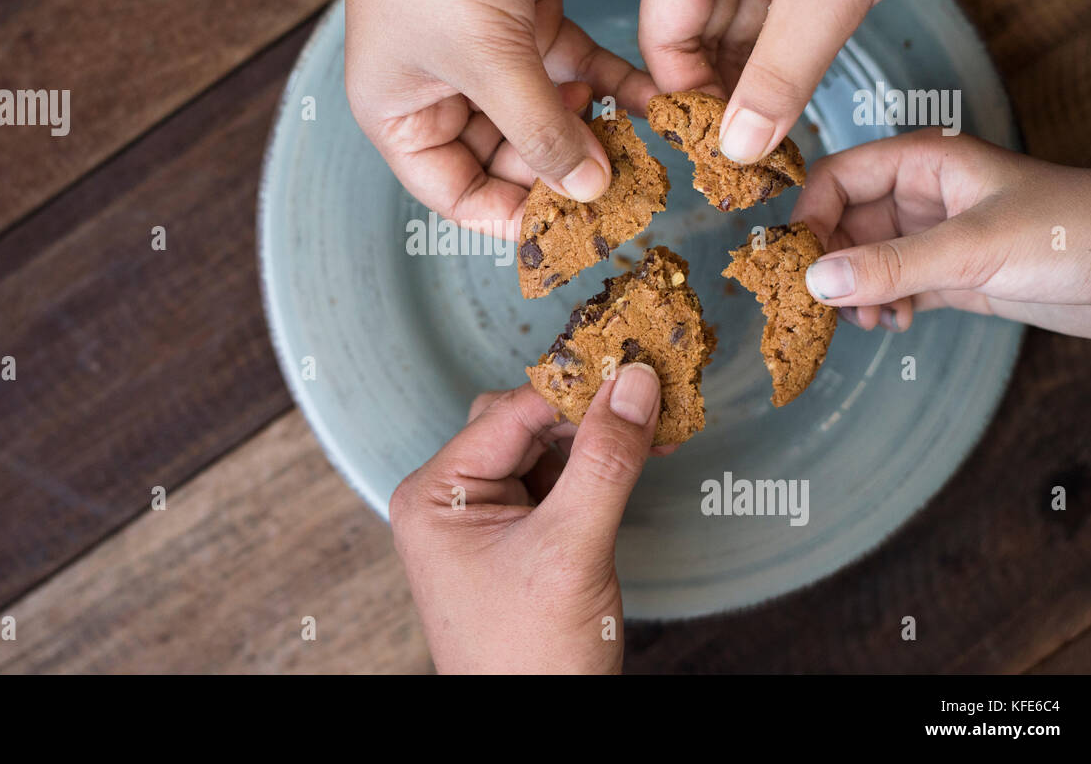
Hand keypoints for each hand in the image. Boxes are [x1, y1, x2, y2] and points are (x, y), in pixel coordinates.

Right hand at [301, 0, 655, 233]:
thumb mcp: (486, 57)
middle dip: (562, 170)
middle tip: (624, 186)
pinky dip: (607, 83)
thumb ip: (539, 129)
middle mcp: (443, 95)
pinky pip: (572, 70)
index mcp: (403, 118)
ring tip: (645, 147)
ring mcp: (487, 59)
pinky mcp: (527, 22)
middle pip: (509, 161)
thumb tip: (585, 189)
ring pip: (546, 117)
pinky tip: (649, 100)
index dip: (512, 216)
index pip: (459, 196)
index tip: (573, 227)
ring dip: (592, 129)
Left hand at [390, 365, 662, 673]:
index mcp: (436, 493)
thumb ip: (605, 461)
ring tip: (654, 430)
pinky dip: (597, 468)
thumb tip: (635, 383)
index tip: (636, 364)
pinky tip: (638, 458)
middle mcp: (450, 497)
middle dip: (588, 412)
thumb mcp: (572, 548)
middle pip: (525, 423)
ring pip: (545, 448)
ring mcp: (483, 518)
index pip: (510, 413)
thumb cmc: (530, 658)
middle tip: (651, 395)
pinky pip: (557, 480)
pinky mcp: (517, 536)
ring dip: (598, 438)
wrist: (536, 732)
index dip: (575, 387)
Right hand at [639, 0, 1030, 163]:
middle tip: (742, 163)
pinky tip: (795, 114)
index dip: (685, 98)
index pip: (663, 38)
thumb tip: (739, 147)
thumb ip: (780, 74)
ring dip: (755, 94)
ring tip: (768, 150)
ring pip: (743, 44)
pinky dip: (788, 74)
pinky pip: (785, 35)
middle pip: (697, 45)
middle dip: (719, 102)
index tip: (714, 151)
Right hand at [791, 129, 1090, 338]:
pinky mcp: (953, 274)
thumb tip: (816, 282)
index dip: (810, 217)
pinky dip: (884, 307)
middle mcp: (922, 195)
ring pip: (865, 260)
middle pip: (843, 224)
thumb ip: (893, 266)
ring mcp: (936, 236)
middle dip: (831, 266)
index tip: (797, 264)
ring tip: (868, 321)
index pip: (837, 179)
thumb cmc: (1075, 231)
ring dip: (856, 293)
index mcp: (922, 162)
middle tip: (827, 307)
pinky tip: (896, 324)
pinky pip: (894, 287)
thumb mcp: (975, 248)